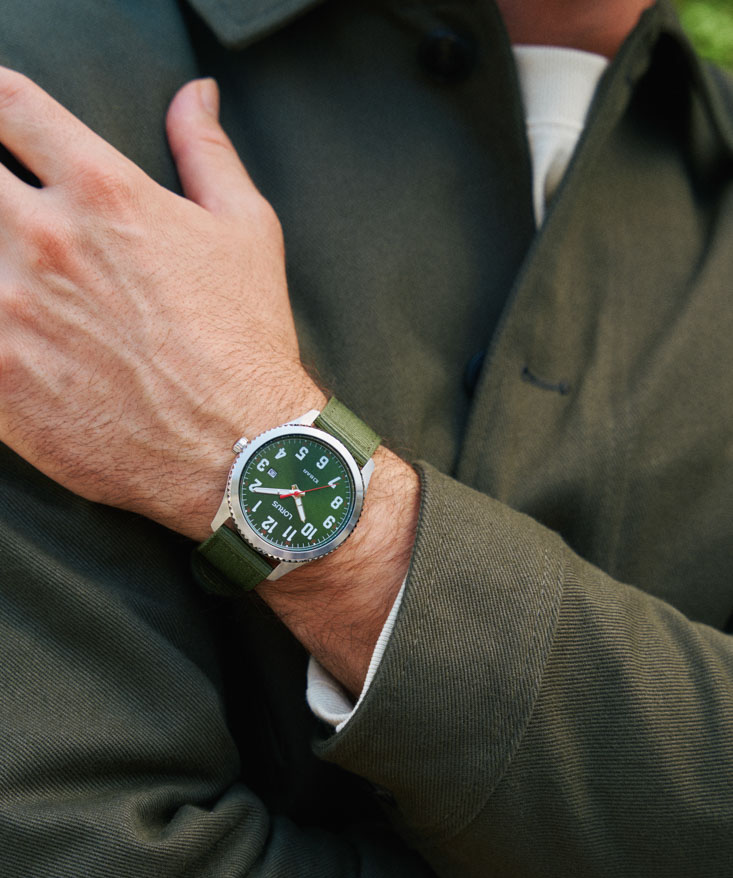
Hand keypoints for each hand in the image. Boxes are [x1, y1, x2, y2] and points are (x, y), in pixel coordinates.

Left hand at [0, 67, 419, 694]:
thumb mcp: (247, 232)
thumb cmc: (248, 344)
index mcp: (103, 191)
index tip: (2, 124)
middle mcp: (44, 240)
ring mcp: (10, 311)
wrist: (240, 453)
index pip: (11, 107)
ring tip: (19, 281)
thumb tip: (194, 95)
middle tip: (13, 219)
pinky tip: (14, 331)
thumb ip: (207, 153)